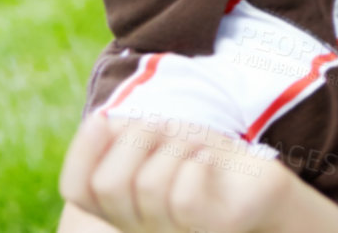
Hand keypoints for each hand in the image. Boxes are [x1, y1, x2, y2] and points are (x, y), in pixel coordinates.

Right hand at [59, 113, 297, 232]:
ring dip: (176, 145)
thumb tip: (104, 124)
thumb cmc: (207, 161)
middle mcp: (139, 226)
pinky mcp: (210, 228)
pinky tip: (209, 158)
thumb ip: (130, 140)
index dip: (81, 150)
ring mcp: (173, 232)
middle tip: (167, 125)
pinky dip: (197, 163)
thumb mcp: (166, 144)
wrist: (261, 185)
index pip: (76, 188)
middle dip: (136, 138)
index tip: (104, 117)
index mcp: (120, 206)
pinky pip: (183, 195)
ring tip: (197, 141)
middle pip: (107, 183)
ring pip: (148, 183)